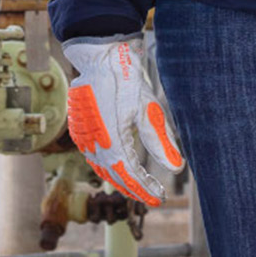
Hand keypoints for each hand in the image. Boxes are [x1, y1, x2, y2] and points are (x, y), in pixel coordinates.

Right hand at [61, 34, 182, 205]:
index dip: (145, 189)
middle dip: (134, 188)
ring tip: (139, 184)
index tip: (160, 197)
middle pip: (114, 176)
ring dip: (120, 179)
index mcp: (112, 140)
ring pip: (101, 168)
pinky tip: (120, 166)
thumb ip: (162, 143)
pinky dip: (107, 166)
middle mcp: (93, 143)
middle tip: (154, 194)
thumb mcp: (150, 112)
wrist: (103, 59)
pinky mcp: (78, 129)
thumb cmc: (128, 83)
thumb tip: (177, 168)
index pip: (130, 175)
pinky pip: (92, 156)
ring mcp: (82, 136)